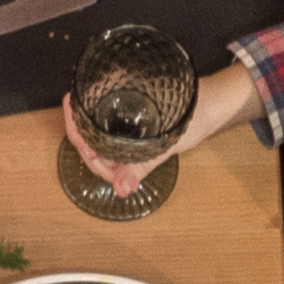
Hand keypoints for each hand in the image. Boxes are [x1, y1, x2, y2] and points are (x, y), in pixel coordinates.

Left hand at [61, 59, 251, 205]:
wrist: (212, 102)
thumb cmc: (190, 126)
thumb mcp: (164, 147)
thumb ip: (141, 166)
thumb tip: (121, 192)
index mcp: (128, 159)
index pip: (93, 158)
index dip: (80, 140)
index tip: (72, 116)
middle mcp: (124, 148)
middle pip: (92, 143)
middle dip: (79, 126)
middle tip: (71, 100)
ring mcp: (128, 133)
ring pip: (99, 130)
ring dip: (88, 116)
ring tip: (78, 95)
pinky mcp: (135, 117)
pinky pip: (112, 115)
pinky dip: (102, 106)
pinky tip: (95, 91)